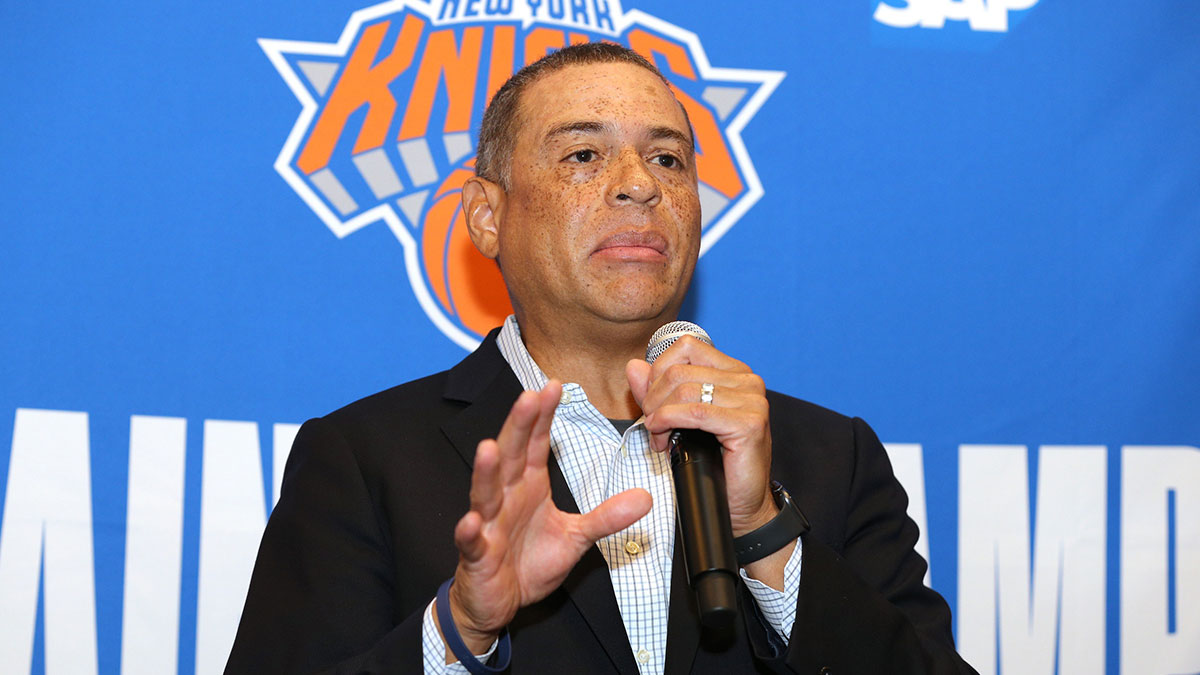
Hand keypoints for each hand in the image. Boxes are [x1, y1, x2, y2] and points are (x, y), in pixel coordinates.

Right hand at [440, 381, 652, 658]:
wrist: (499, 601)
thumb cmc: (528, 561)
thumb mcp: (576, 536)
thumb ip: (607, 516)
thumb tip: (645, 497)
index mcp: (528, 486)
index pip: (535, 445)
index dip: (543, 417)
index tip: (554, 387)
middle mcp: (506, 498)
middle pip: (510, 456)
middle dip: (518, 427)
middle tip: (529, 398)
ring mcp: (488, 524)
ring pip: (485, 493)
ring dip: (486, 472)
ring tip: (489, 448)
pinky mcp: (477, 554)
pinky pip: (471, 541)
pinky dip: (470, 531)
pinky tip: (472, 520)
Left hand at [625, 337, 775, 537]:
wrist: (740, 504)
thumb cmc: (713, 463)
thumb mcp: (677, 419)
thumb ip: (656, 390)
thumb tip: (634, 366)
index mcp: (733, 371)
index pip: (686, 346)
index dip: (658, 371)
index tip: (651, 402)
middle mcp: (748, 380)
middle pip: (679, 370)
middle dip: (653, 398)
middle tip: (651, 426)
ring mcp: (752, 400)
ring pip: (683, 389)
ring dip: (659, 414)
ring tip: (658, 436)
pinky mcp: (750, 423)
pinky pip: (694, 412)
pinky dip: (668, 422)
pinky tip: (663, 439)